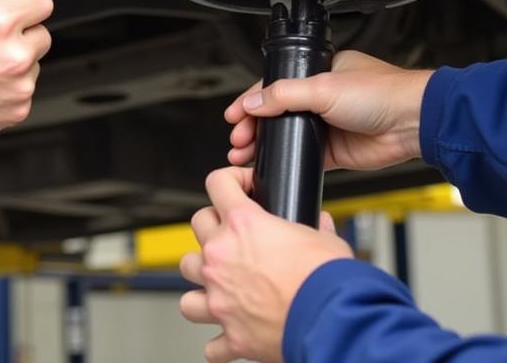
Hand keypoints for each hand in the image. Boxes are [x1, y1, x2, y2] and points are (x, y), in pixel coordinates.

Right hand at [0, 0, 52, 146]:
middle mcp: (15, 55)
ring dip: (17, 57)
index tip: (12, 4)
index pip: (42, 0)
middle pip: (42, 30)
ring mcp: (20, 85)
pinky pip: (27, 85)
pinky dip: (11, 82)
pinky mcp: (20, 109)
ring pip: (35, 60)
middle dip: (21, 29)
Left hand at [179, 167, 352, 362]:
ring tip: (220, 280)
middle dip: (214, 225)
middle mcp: (222, 255)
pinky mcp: (229, 333)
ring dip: (202, 275)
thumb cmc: (328, 282)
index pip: (218, 183)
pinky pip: (210, 340)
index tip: (239, 186)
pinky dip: (218, 339)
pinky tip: (231, 332)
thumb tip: (320, 223)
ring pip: (187, 272)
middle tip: (233, 234)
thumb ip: (315, 228)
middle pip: (197, 224)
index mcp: (244, 224)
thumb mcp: (325, 240)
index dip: (230, 179)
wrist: (332, 325)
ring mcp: (219, 294)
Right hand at [226, 50, 433, 171]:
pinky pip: (305, 155)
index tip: (234, 115)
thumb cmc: (382, 93)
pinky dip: (288, 160)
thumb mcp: (322, 87)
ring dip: (266, 145)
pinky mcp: (336, 151)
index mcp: (316, 72)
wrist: (413, 123)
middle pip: (276, 112)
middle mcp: (320, 97)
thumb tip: (251, 102)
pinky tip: (273, 164)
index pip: (273, 85)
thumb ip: (282, 95)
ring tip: (245, 156)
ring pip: (287, 135)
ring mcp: (328, 124)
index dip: (250, 100)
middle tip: (238, 140)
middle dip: (253, 126)